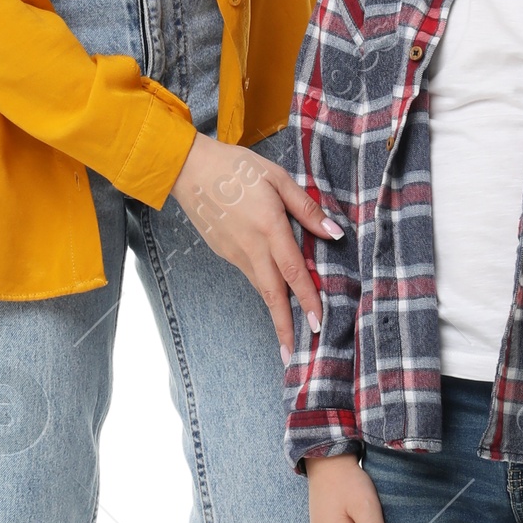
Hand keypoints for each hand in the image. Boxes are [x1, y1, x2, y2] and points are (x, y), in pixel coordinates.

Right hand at [170, 134, 342, 360]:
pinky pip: (250, 275)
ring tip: (288, 336)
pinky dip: (264, 290)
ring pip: (261, 288)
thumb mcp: (276, 177)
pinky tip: (274, 298)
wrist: (188, 168)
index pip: (293, 271)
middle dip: (285, 326)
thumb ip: (306, 207)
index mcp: (268, 226)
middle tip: (295, 355)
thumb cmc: (236, 167)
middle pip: (272, 293)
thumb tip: (334, 232)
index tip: (317, 325)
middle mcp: (251, 246)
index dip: (307, 299)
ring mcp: (235, 252)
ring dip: (275, 313)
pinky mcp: (224, 252)